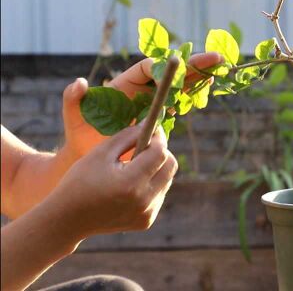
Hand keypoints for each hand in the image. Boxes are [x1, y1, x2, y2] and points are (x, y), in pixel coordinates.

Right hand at [47, 124, 176, 236]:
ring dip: (156, 168)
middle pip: (170, 166)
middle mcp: (143, 200)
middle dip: (161, 152)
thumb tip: (150, 124)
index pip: (160, 153)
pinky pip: (158, 195)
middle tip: (146, 145)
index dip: (158, 138)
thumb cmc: (80, 180)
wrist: (67, 220)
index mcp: (130, 182)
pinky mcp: (146, 221)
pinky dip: (150, 185)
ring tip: (133, 166)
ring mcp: (146, 213)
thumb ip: (128, 136)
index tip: (152, 129)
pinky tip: (130, 185)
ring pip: (167, 180)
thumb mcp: (100, 153)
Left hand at [61, 53, 222, 158]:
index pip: (147, 69)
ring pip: (179, 85)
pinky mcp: (161, 115)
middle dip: (192, 65)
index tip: (179, 68)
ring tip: (217, 70)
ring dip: (198, 78)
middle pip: (170, 73)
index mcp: (125, 85)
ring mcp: (153, 102)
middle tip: (216, 58)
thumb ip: (72, 100)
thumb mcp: (74, 118)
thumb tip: (79, 84)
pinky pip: (180, 101)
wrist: (94, 157)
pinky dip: (194, 95)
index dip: (163, 67)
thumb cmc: (82, 137)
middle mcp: (142, 90)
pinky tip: (207, 90)